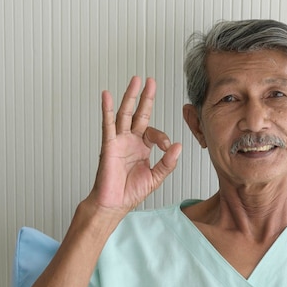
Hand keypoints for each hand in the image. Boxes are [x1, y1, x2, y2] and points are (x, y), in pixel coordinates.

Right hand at [86, 76, 181, 215]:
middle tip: (150, 81)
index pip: (154, 132)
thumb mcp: (155, 178)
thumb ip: (167, 163)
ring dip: (130, 97)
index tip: (167, 147)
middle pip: (139, 114)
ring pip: (125, 114)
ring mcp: (119, 141)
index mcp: (142, 148)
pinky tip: (107, 96)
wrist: (114, 204)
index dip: (163, 137)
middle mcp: (130, 141)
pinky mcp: (109, 145)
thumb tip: (178, 146)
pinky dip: (107, 109)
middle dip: (145, 97)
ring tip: (135, 81)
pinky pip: (108, 124)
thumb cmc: (130, 193)